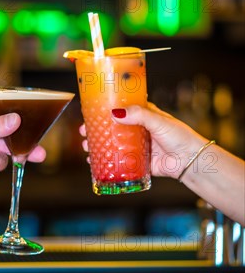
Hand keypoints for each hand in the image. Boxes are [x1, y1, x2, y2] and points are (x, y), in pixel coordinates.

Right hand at [80, 103, 206, 178]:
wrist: (190, 161)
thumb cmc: (179, 136)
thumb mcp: (158, 120)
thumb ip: (138, 115)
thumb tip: (116, 113)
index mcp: (144, 116)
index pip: (121, 109)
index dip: (105, 110)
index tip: (90, 112)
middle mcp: (138, 130)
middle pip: (113, 129)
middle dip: (96, 131)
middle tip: (83, 132)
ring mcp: (137, 147)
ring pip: (113, 145)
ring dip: (99, 146)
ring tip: (86, 147)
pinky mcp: (138, 163)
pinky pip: (119, 162)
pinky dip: (107, 162)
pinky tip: (96, 163)